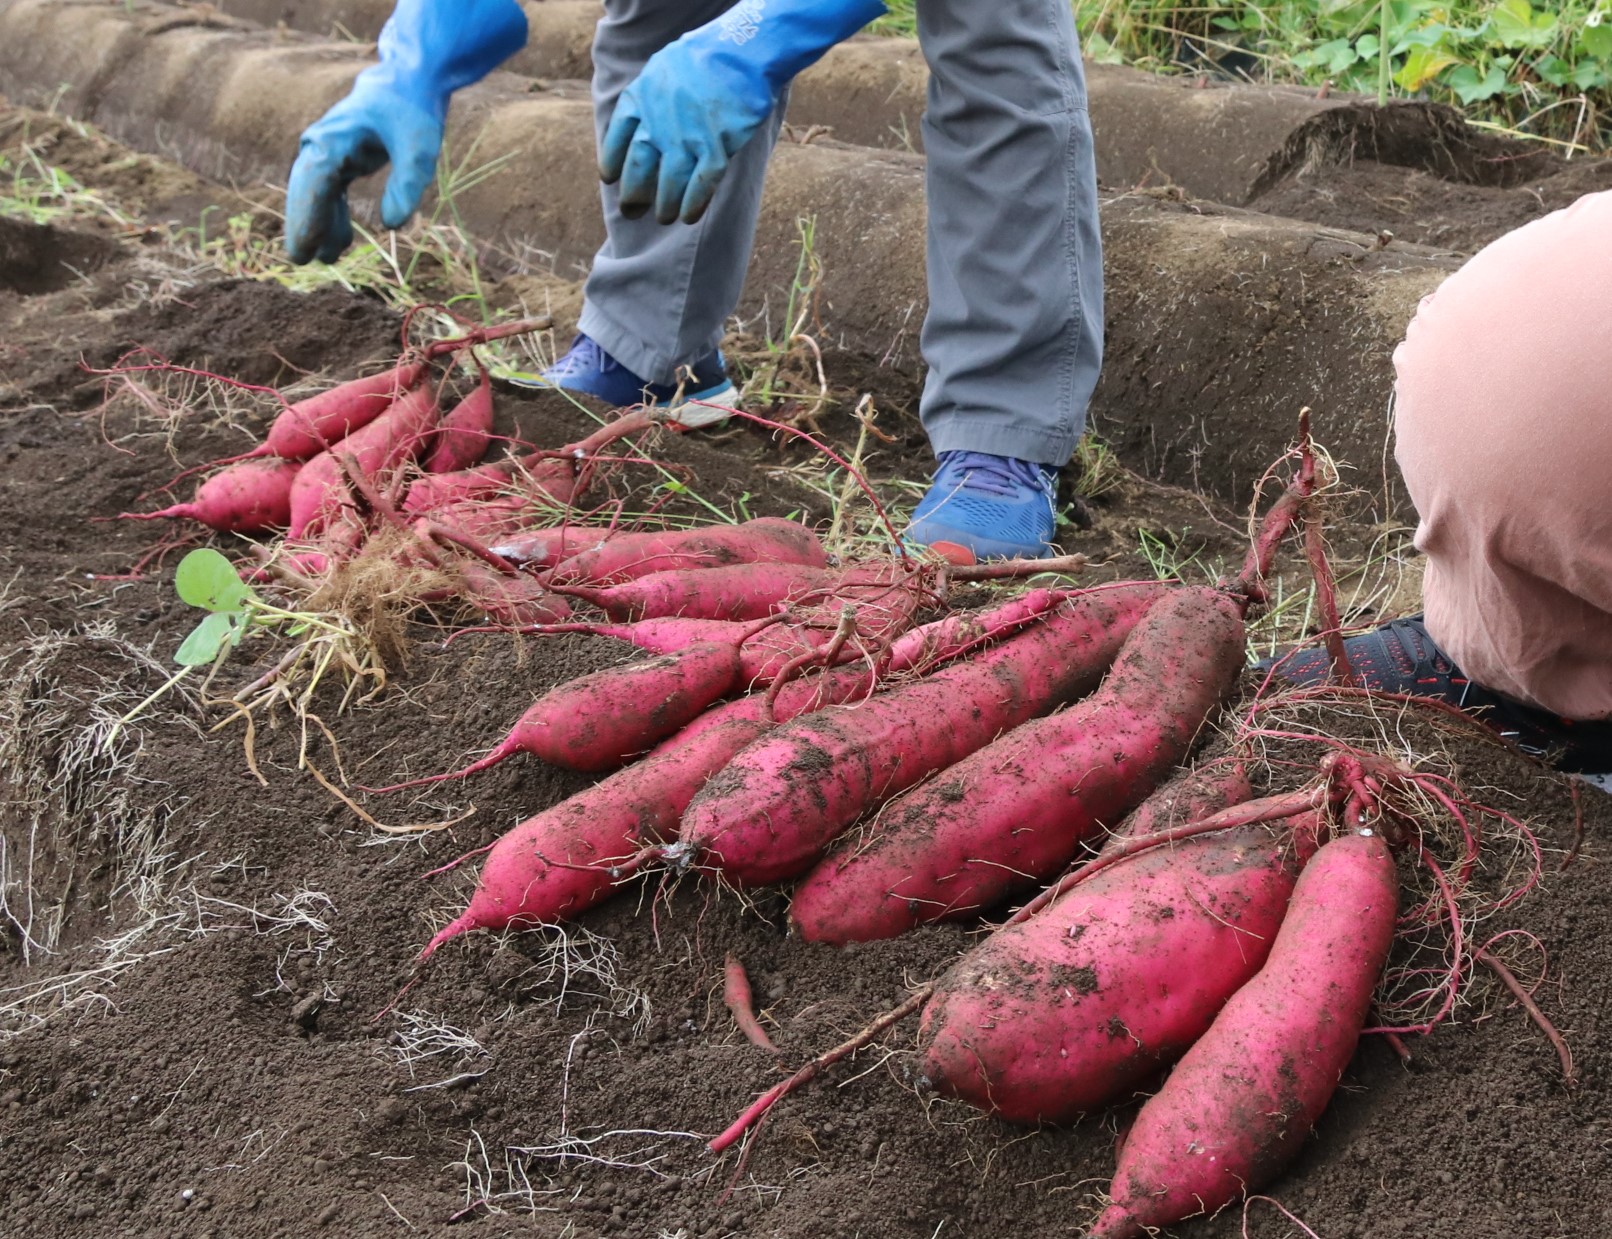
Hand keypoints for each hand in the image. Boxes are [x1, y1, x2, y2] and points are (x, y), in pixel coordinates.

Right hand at [285, 81, 441, 264]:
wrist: (411, 81)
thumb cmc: (413, 110)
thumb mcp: (419, 148)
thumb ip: (406, 185)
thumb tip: (391, 226)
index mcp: (333, 137)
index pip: (314, 182)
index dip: (307, 217)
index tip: (304, 248)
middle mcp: (322, 142)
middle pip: (305, 189)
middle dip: (303, 225)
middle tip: (301, 260)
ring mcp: (328, 150)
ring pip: (315, 193)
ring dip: (319, 224)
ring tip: (328, 259)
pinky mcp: (340, 157)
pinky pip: (329, 191)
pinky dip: (333, 215)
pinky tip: (341, 242)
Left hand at [599, 51, 772, 225]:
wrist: (741, 51)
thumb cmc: (707, 54)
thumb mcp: (664, 66)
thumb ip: (651, 94)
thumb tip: (643, 117)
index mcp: (641, 99)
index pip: (618, 138)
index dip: (612, 161)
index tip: (610, 179)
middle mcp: (658, 123)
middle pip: (638, 168)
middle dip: (633, 194)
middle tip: (632, 211)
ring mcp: (686, 139)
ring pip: (668, 183)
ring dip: (665, 205)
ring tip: (664, 218)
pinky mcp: (716, 149)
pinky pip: (700, 186)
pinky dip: (693, 204)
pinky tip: (689, 217)